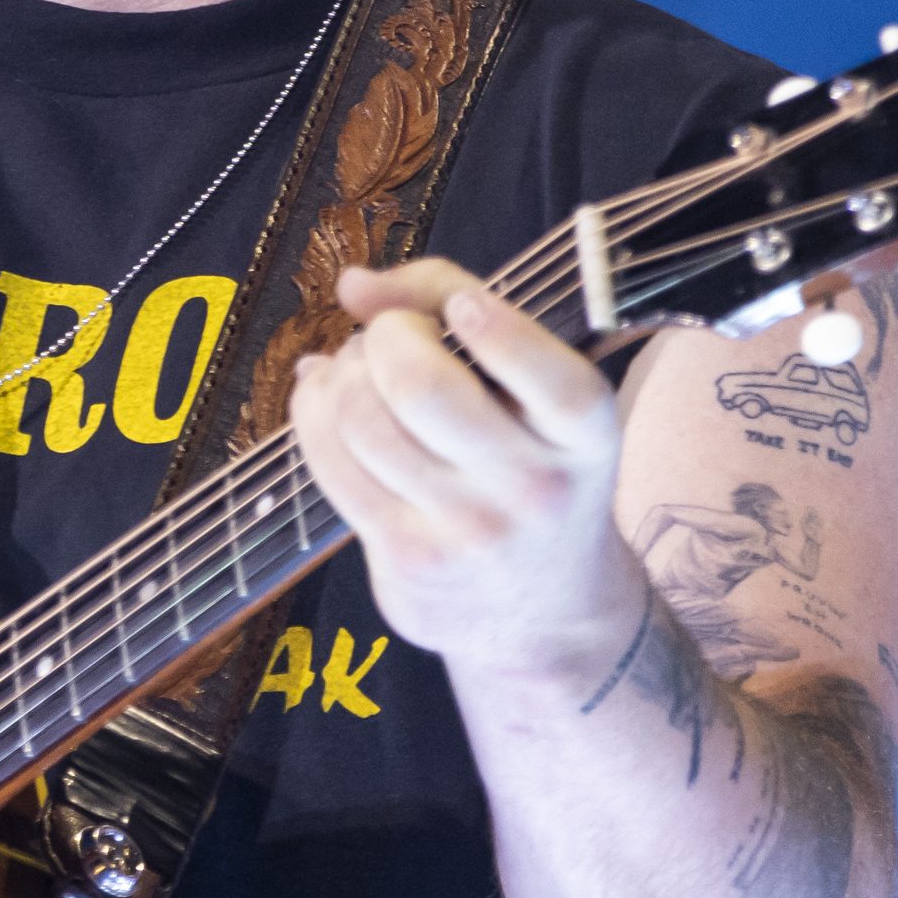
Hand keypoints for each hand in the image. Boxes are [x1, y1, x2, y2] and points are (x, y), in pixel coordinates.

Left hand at [287, 259, 638, 677]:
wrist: (547, 614)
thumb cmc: (531, 468)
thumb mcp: (538, 395)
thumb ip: (455, 308)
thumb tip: (352, 283)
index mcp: (585, 433)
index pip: (538, 370)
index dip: (487, 323)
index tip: (460, 310)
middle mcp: (534, 488)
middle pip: (420, 386)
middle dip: (385, 337)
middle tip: (391, 339)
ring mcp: (467, 533)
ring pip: (361, 422)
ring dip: (340, 373)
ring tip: (356, 371)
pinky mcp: (408, 562)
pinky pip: (332, 465)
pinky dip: (313, 412)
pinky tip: (326, 401)